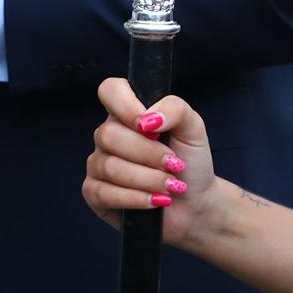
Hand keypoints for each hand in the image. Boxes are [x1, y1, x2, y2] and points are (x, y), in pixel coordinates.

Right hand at [83, 78, 215, 247]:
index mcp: (128, 113)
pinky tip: (155, 201)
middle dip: (148, 154)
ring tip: (171, 186)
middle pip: (109, 135)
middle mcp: (108, 136)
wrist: (196, 202)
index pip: (109, 91)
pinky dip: (136, 198)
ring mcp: (98, 164)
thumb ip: (175, 109)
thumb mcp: (192, 127)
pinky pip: (104, 194)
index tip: (150, 126)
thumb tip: (148, 118)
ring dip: (148, 179)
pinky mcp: (95, 194)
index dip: (125, 105)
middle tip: (174, 165)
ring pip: (110, 166)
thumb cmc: (190, 161)